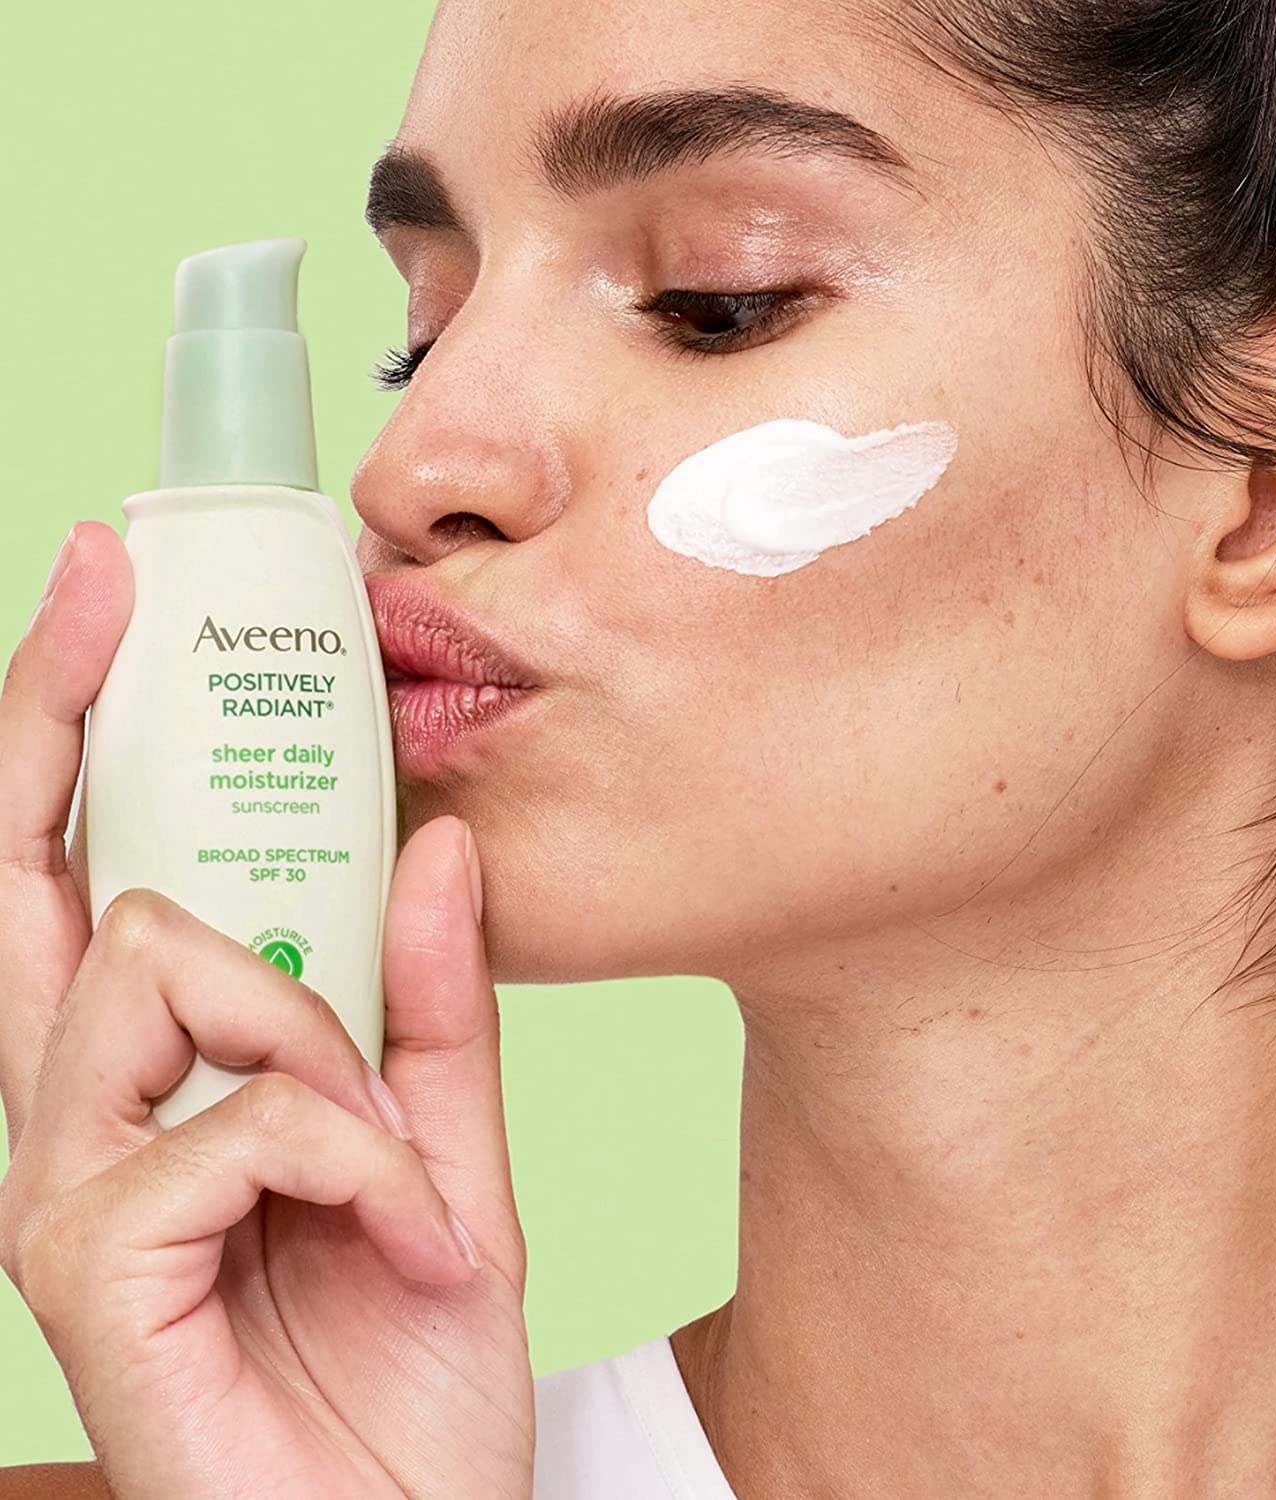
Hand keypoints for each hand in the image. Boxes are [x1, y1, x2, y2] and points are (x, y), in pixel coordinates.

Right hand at [0, 522, 534, 1498]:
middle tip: (109, 592)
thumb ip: (436, 1004)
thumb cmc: (408, 1352)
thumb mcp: (447, 1148)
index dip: (68, 723)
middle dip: (61, 712)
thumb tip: (437, 841)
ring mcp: (67, 1192)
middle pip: (38, 872)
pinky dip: (356, 1155)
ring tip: (388, 1145)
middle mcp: (81, 1117)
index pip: (84, 870)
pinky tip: (401, 1234)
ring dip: (312, 1027)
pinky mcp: (89, 1273)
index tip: (100, 583)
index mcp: (158, 1080)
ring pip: (158, 966)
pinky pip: (237, 1119)